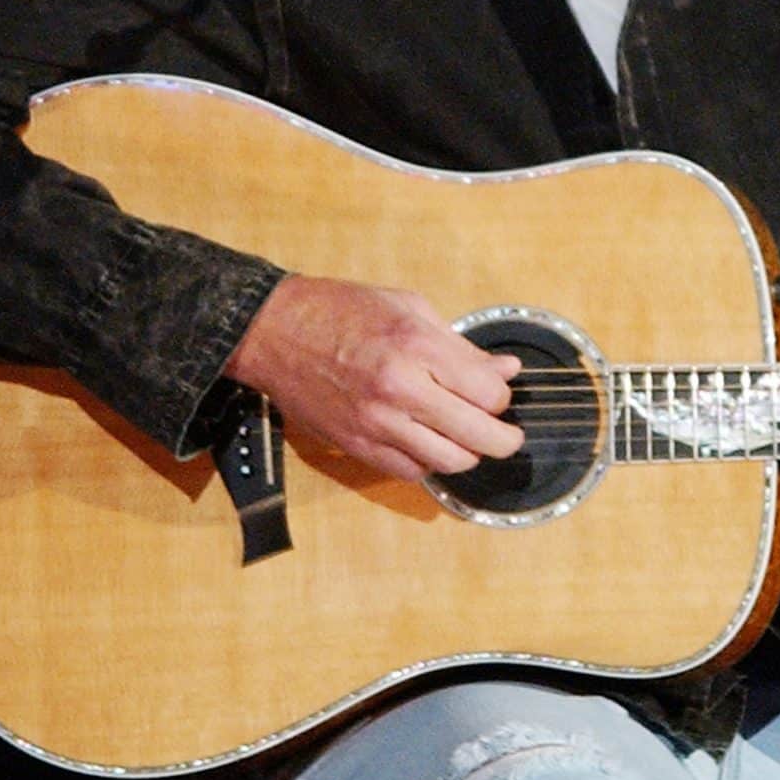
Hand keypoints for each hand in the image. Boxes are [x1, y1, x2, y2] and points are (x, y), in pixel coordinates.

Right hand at [222, 274, 522, 481]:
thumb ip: (460, 347)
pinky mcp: (357, 446)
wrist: (273, 332)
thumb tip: (506, 370)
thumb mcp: (408, 308)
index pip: (489, 394)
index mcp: (416, 348)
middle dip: (503, 439)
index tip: (498, 393)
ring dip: (468, 454)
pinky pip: (411, 472)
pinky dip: (429, 463)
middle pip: (478, 438)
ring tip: (467, 438)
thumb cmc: (338, 311)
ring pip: (449, 463)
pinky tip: (428, 442)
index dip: (502, 397)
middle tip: (507, 435)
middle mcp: (400, 391)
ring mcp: (377, 424)